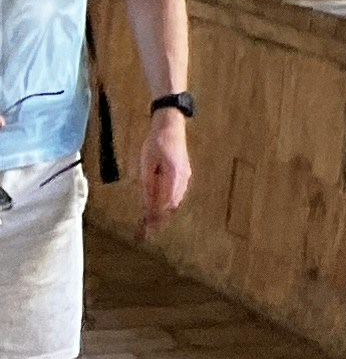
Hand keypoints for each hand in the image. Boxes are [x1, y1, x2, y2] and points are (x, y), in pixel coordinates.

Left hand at [137, 109, 191, 223]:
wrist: (170, 126)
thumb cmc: (156, 143)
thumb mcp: (147, 165)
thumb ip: (148, 187)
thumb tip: (147, 206)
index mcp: (174, 176)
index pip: (166, 204)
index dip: (157, 219)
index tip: (147, 230)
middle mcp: (183, 178)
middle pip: (172, 205)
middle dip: (161, 220)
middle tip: (148, 232)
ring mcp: (185, 175)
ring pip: (176, 200)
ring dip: (164, 212)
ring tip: (152, 223)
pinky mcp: (184, 173)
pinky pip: (177, 193)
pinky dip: (168, 203)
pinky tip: (160, 206)